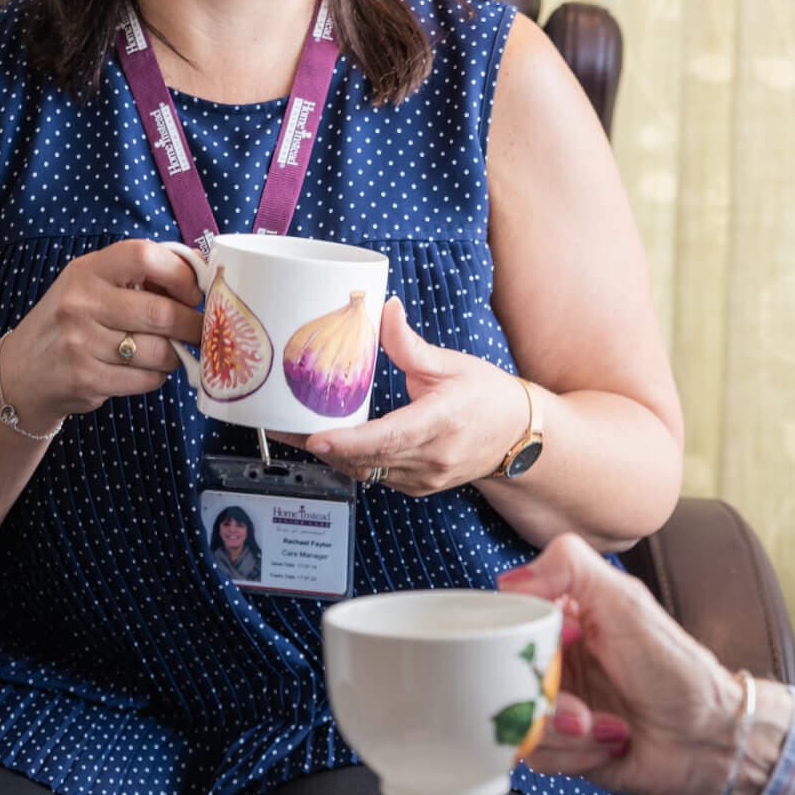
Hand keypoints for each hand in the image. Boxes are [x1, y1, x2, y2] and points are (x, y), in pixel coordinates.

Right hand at [0, 238, 203, 432]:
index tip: (193, 292)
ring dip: (175, 355)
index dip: (180, 274)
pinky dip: (156, 377)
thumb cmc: (72, 324)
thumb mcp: (92, 287)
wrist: (21, 373)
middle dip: (192, 325)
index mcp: (87, 270)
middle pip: (160, 312)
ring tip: (170, 353)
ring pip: (158, 351)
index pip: (144, 256)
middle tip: (201, 331)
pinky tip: (145, 371)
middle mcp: (79, 302)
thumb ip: (139, 278)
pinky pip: (145, 379)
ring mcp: (79, 342)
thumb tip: (201, 277)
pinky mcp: (84, 379)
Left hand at [272, 297, 520, 493]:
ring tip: (288, 430)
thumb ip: (410, 343)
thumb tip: (383, 308)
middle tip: (277, 424)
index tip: (314, 436)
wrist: (517, 435)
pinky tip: (325, 441)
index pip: (389, 438)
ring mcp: (424, 478)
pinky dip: (348, 460)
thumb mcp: (451, 363)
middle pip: (366, 458)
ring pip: (365, 471)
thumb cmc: (487, 395)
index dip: (349, 441)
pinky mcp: (416, 487)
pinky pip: (374, 476)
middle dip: (318, 444)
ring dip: (328, 454)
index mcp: (442, 422)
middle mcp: (432, 457)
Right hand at [497, 534, 745, 794]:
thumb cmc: (673, 665)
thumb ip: (568, 566)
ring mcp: (552, 705)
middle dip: (545, 696)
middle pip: (502, 675)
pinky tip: (610, 741)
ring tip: (604, 724)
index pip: (505, 618)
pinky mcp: (559, 748)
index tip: (564, 640)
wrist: (707, 735)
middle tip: (581, 703)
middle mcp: (550, 659)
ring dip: (566, 730)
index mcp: (559, 616)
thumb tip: (508, 581)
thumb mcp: (625, 600)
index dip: (521, 636)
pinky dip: (575, 753)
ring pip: (517, 718)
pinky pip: (537, 755)